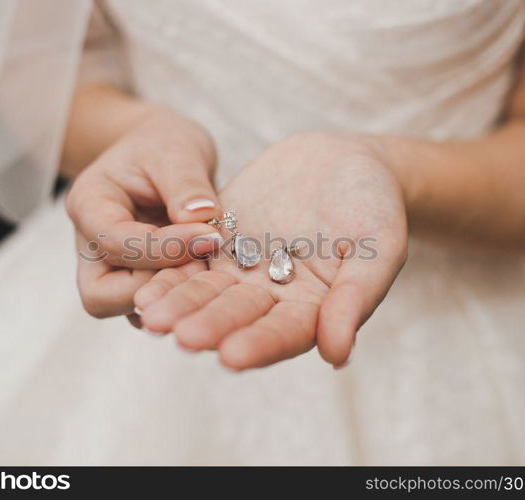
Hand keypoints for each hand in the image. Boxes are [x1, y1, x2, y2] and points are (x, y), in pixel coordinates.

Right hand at [66, 108, 222, 319]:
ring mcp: (110, 268)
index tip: (210, 236)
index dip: (164, 248)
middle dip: (156, 286)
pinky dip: (179, 296)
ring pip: (126, 309)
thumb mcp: (177, 150)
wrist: (160, 150)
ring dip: (170, 295)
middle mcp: (90, 244)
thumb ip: (187, 185)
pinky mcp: (135, 281)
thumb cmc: (161, 144)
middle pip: (101, 295)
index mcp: (89, 205)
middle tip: (203, 262)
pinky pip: (152, 305)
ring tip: (210, 268)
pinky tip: (208, 275)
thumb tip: (202, 219)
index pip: (114, 243)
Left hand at [134, 133, 407, 368]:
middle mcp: (273, 297)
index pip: (285, 333)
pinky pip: (191, 258)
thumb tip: (337, 356)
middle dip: (209, 326)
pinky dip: (170, 271)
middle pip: (237, 316)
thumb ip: (357, 296)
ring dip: (180, 304)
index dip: (260, 344)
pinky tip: (144, 281)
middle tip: (181, 337)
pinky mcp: (221, 240)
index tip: (232, 357)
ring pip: (207, 291)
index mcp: (313, 308)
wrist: (346, 161)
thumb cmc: (374, 204)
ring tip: (149, 315)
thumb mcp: (379, 246)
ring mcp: (244, 269)